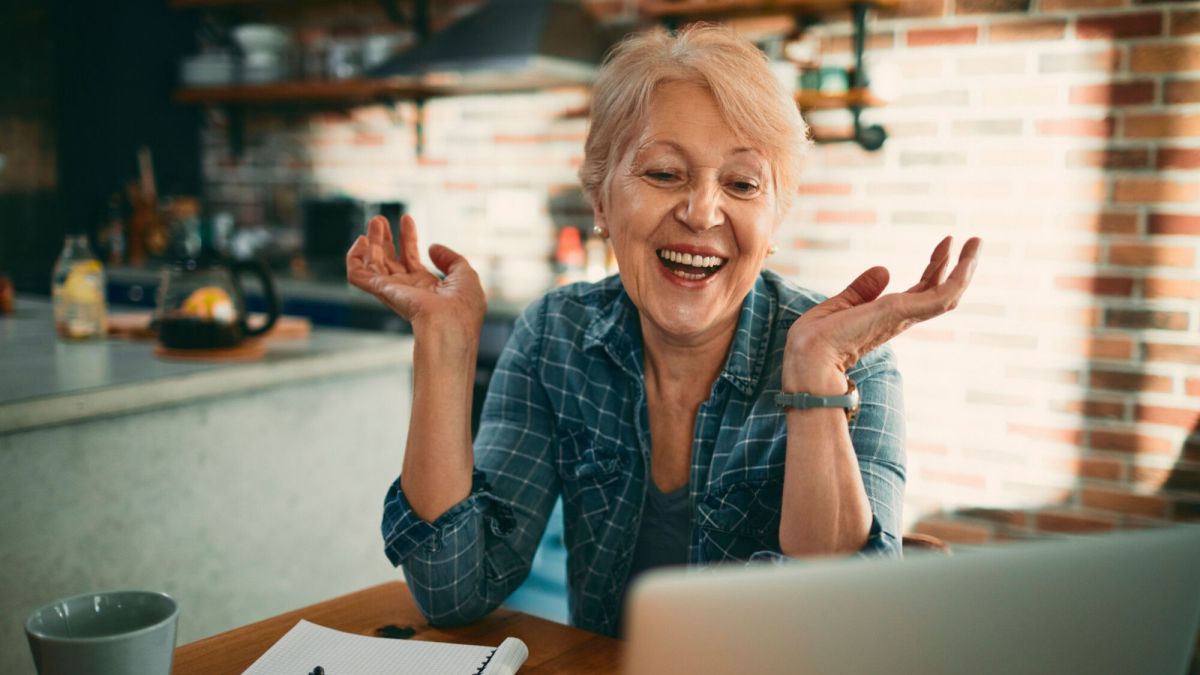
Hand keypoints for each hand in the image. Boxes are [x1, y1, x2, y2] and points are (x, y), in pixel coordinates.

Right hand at [346, 214, 485, 336]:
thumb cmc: (463, 307)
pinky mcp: (382, 291)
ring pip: (372, 265)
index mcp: (426, 287)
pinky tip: (361, 243)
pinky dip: (354, 258)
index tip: (406, 219)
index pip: (411, 259)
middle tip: (380, 219)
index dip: (408, 238)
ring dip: (372, 242)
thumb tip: (432, 248)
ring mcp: (393, 291)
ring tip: (375, 221)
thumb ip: (450, 258)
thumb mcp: (465, 275)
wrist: (453, 323)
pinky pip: (357, 275)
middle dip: (384, 239)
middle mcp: (407, 289)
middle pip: (389, 261)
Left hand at [784, 236, 981, 388]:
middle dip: (955, 265)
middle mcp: (901, 318)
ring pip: (948, 294)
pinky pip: (942, 297)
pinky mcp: (902, 313)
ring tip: (977, 242)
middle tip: (972, 240)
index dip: (935, 267)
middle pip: (939, 290)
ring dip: (966, 269)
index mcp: (887, 317)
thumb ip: (862, 290)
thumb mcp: (840, 305)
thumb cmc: (816, 339)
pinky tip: (967, 260)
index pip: (921, 290)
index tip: (946, 244)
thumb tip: (885, 270)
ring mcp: (904, 316)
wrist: (809, 355)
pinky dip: (958, 278)